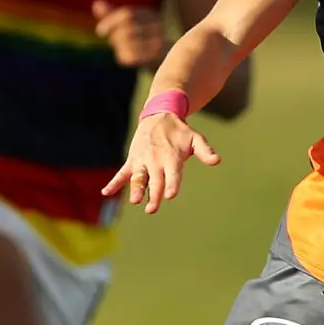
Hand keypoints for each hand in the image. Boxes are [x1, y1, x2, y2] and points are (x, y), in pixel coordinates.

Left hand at [94, 0, 169, 67]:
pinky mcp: (157, 58)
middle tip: (114, 43)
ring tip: (122, 51)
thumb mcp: (128, 27)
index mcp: (152, 15)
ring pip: (127, 42)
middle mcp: (159, 26)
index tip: (100, 32)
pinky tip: (127, 59)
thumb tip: (96, 3)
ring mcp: (160, 42)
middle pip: (127, 27)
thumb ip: (113, 15)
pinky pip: (130, 56)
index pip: (127, 14)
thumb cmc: (143, 43)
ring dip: (119, 47)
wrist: (168, 65)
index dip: (110, 22)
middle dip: (115, 36)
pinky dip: (123, 57)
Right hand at [102, 110, 218, 215]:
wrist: (159, 115)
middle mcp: (156, 160)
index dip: (171, 184)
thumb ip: (205, 151)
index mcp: (172, 157)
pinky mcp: (133, 160)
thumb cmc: (181, 132)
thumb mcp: (196, 139)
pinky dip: (114, 182)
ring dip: (136, 189)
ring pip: (138, 177)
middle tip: (152, 209)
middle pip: (155, 180)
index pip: (173, 174)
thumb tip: (217, 161)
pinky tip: (106, 192)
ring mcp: (142, 160)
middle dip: (153, 195)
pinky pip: (122, 173)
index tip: (169, 195)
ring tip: (134, 200)